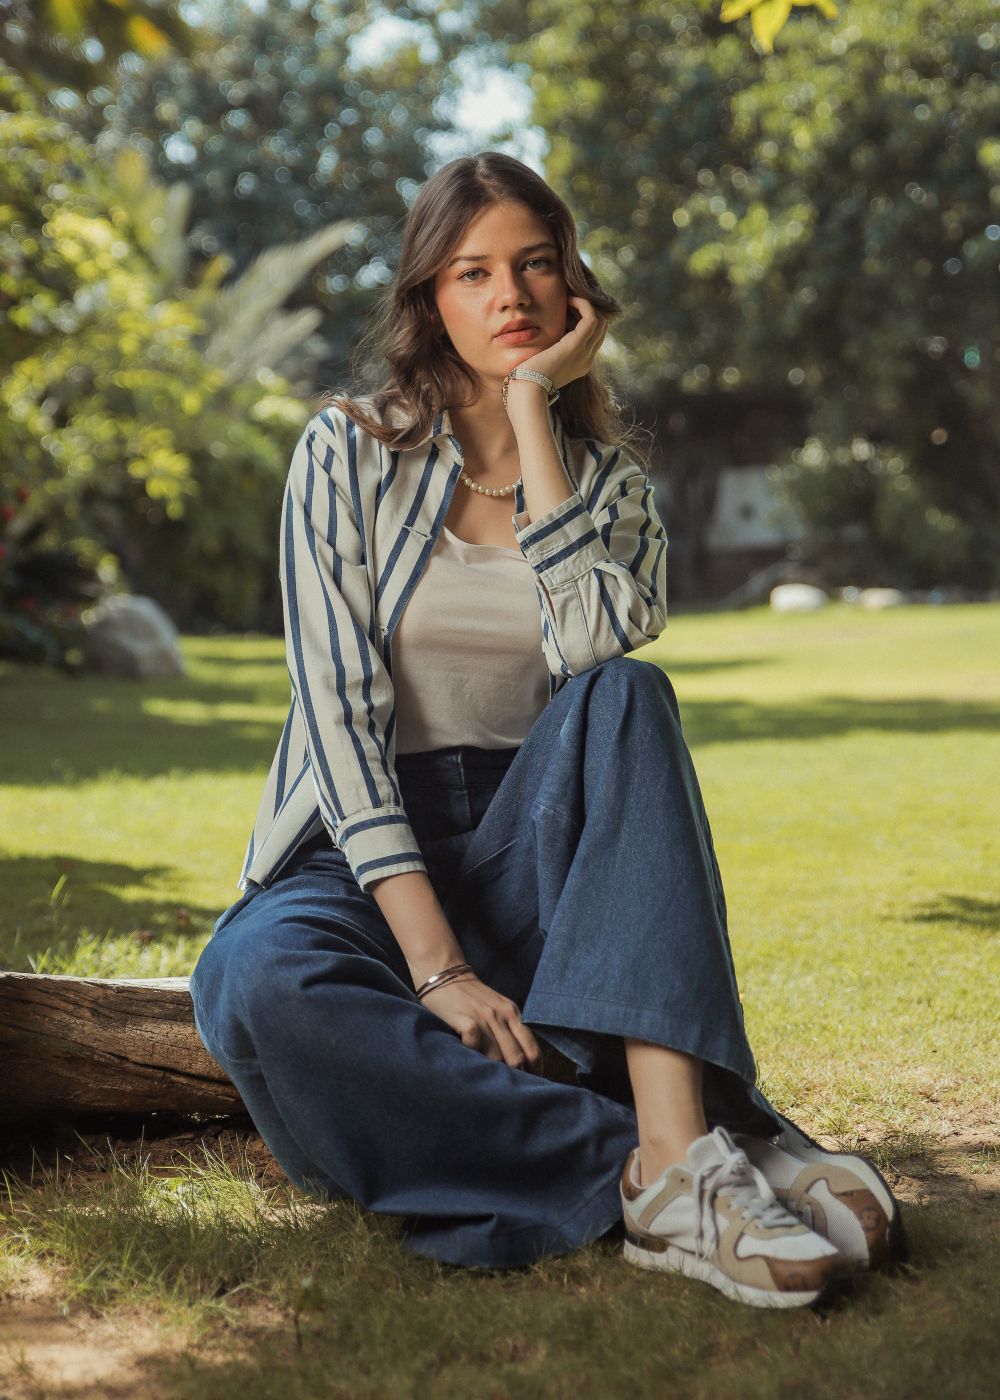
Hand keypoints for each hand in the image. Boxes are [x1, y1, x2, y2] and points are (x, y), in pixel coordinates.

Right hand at [419, 972, 543, 1072]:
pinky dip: (472, 1056)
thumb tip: (520, 1062)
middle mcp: (503, 1016)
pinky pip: (474, 1046)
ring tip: (487, 1082)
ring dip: (491, 1071)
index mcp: (513, 1014)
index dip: (535, 1070)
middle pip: (517, 1057)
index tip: (532, 1084)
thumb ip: (509, 1029)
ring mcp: (484, 1018)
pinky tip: (467, 1060)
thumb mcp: (498, 1008)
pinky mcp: (466, 1020)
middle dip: (514, 1076)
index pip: (532, 1048)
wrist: (445, 974)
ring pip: (496, 1057)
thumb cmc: (472, 997)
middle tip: (508, 1090)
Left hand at [506, 295, 609, 397]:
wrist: (527, 390)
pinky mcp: (576, 345)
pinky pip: (591, 318)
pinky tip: (568, 300)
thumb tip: (547, 332)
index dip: (585, 319)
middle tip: (570, 300)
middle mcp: (587, 359)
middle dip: (588, 310)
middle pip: (601, 328)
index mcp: (580, 364)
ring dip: (586, 305)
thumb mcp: (543, 360)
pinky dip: (583, 305)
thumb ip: (550, 348)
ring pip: (600, 321)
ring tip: (569, 298)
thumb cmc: (528, 377)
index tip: (567, 309)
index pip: (594, 337)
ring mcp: (584, 353)